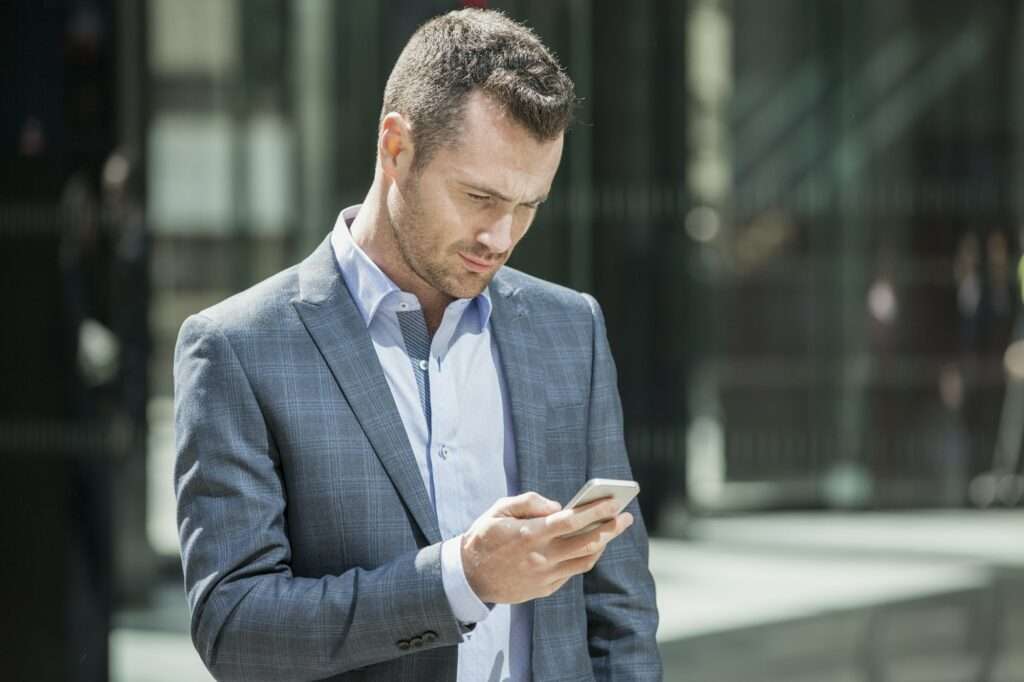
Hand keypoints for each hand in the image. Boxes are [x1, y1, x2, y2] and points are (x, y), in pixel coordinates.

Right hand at [460, 491, 633, 604]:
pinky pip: (572, 573)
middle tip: (625, 517)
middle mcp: (540, 557)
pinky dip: (585, 558)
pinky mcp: (544, 589)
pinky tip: (591, 546)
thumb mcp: (499, 510)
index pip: (571, 521)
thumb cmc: (485, 537)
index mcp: (529, 534)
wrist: (469, 577)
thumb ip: (529, 502)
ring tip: (612, 531)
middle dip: (610, 528)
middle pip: (586, 542)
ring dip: (602, 545)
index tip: (614, 501)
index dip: (596, 510)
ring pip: (584, 561)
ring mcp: (544, 576)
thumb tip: (558, 506)